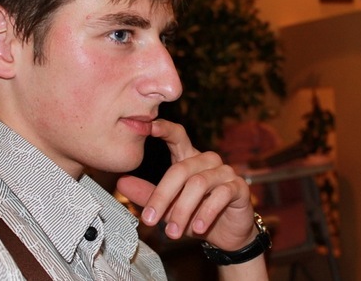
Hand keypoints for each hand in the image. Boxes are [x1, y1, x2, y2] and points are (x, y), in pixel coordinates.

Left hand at [116, 119, 256, 250]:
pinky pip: (221, 195)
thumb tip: (121, 182)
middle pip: (181, 169)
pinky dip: (206, 213)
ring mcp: (225, 172)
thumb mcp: (168, 206)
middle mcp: (207, 160)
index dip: (164, 128)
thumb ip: (148, 194)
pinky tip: (197, 228)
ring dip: (182, 210)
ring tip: (172, 232)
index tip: (147, 126)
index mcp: (189, 158)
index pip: (177, 136)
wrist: (228, 234)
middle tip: (149, 220)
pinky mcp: (239, 187)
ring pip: (198, 184)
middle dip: (162, 196)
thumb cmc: (196, 214)